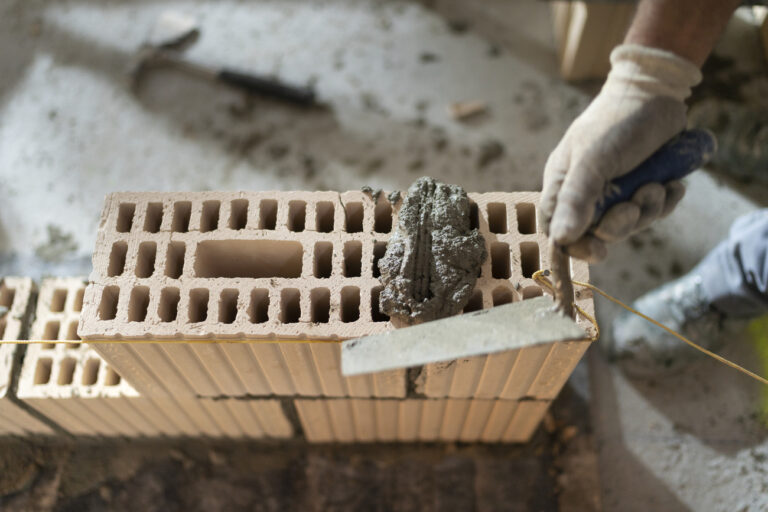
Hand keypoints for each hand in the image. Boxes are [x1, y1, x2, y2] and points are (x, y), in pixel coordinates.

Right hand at [541, 44, 701, 261]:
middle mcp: (586, 191)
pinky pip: (653, 211)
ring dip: (647, 209)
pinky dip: (665, 202)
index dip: (577, 246)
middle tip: (635, 206)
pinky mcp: (643, 185)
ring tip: (656, 185)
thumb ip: (576, 200)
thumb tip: (560, 239)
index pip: (559, 230)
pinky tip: (672, 184)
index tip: (599, 251)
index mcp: (563, 184)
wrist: (658, 92)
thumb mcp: (592, 161)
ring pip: (629, 223)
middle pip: (597, 232)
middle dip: (621, 224)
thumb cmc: (615, 122)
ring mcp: (617, 190)